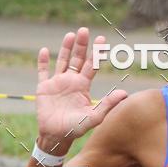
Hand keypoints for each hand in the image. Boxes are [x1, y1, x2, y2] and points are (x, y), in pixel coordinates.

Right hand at [36, 27, 127, 152]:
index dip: (97, 53)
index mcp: (83, 86)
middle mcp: (71, 81)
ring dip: (65, 48)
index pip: (92, 66)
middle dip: (82, 45)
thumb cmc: (75, 128)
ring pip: (62, 61)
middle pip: (78, 59)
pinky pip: (43, 71)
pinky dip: (42, 61)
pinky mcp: (44, 87)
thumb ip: (107, 104)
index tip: (102, 40)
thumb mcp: (93, 117)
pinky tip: (44, 51)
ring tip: (70, 35)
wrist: (55, 136)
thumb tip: (125, 94)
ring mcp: (57, 83)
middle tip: (85, 30)